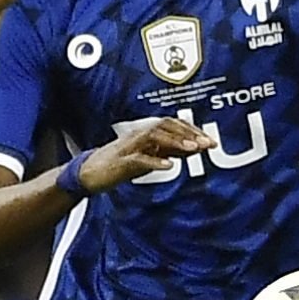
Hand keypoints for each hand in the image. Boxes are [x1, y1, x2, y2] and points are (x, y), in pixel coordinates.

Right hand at [78, 115, 211, 190]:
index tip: (211, 141)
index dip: (192, 130)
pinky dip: (155, 161)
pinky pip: (139, 159)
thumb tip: (194, 148)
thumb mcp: (148, 157)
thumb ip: (168, 151)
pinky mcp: (120, 162)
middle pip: (165, 126)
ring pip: (154, 137)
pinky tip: (170, 166)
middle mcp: (138, 135)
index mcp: (145, 133)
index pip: (172, 124)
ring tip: (194, 149)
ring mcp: (128, 147)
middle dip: (188, 134)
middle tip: (208, 143)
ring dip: (175, 142)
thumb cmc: (118, 166)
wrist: (88, 175)